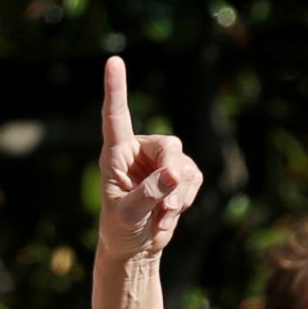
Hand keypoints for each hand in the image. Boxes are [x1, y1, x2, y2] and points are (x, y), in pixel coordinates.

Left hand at [96, 57, 203, 268]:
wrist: (135, 247)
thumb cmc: (120, 230)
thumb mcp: (127, 216)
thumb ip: (147, 195)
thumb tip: (174, 172)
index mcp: (115, 154)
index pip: (115, 117)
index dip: (116, 89)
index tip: (113, 61)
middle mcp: (139, 151)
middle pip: (169, 146)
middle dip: (173, 176)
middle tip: (167, 207)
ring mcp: (162, 161)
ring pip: (186, 165)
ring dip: (179, 196)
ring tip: (161, 218)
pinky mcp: (180, 174)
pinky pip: (194, 178)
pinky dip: (186, 200)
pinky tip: (169, 216)